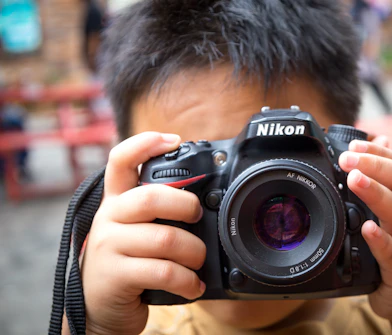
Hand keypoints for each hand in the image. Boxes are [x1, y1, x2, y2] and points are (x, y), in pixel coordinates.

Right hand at [79, 132, 205, 334]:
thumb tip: (201, 199)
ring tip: (198, 261)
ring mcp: (109, 246)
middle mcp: (109, 218)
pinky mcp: (116, 275)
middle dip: (186, 206)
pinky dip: (187, 280)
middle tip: (197, 217)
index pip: (121, 160)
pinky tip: (193, 285)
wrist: (101, 307)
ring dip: (194, 251)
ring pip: (165, 238)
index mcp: (116, 201)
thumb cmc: (128, 262)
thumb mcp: (134, 230)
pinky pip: (163, 271)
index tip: (173, 140)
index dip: (145, 144)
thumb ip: (156, 211)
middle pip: (151, 197)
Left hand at [338, 136, 391, 325]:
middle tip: (348, 158)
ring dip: (376, 194)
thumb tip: (378, 140)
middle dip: (376, 166)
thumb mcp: (390, 210)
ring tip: (354, 180)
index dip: (379, 153)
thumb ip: (383, 178)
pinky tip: (367, 228)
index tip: (354, 144)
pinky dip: (381, 240)